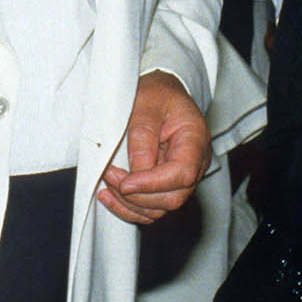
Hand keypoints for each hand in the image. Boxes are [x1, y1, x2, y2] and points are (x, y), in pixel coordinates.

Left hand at [98, 71, 209, 224]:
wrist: (161, 93)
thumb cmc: (157, 93)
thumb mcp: (147, 102)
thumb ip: (143, 135)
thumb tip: (136, 172)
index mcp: (195, 139)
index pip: (182, 174)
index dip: (152, 184)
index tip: (125, 182)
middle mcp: (194, 164)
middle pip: (172, 197)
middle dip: (137, 195)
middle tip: (109, 175)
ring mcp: (181, 177)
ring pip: (160, 208)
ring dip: (129, 203)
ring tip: (107, 182)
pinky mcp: (166, 184)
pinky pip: (151, 207)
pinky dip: (129, 208)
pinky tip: (109, 196)